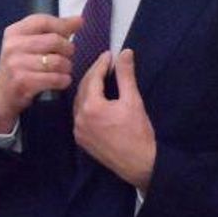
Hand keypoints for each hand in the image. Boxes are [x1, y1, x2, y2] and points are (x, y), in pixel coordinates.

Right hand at [0, 13, 82, 130]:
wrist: (2, 94)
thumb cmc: (21, 66)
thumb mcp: (29, 44)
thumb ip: (53, 30)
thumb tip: (79, 20)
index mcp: (14, 32)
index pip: (43, 21)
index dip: (62, 24)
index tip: (75, 29)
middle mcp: (13, 46)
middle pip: (53, 40)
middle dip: (68, 49)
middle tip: (67, 56)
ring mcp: (16, 64)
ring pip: (56, 61)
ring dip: (67, 67)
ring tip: (64, 70)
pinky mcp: (22, 82)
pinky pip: (54, 78)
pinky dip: (63, 80)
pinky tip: (62, 81)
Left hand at [73, 49, 155, 190]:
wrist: (139, 164)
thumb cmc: (138, 132)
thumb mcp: (133, 100)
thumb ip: (126, 75)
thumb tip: (125, 52)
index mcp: (91, 107)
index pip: (92, 77)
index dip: (101, 63)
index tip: (110, 54)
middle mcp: (79, 118)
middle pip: (83, 88)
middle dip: (94, 74)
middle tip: (106, 63)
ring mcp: (78, 130)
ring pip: (80, 101)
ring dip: (89, 87)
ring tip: (102, 78)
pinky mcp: (81, 140)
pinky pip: (80, 115)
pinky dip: (87, 103)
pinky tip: (97, 98)